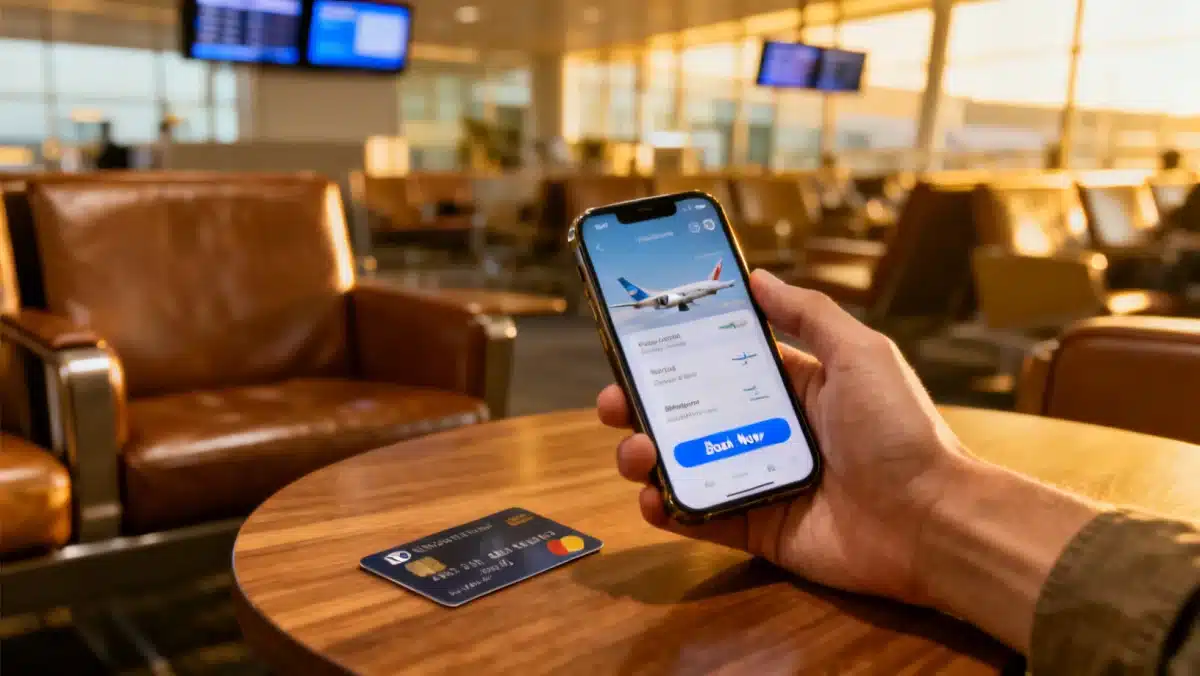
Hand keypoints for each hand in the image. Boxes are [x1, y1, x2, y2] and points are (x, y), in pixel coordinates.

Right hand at [598, 269, 969, 605]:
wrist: (930, 522)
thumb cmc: (901, 432)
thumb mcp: (860, 354)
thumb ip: (808, 314)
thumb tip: (759, 276)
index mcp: (794, 387)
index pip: (721, 362)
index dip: (678, 352)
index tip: (637, 340)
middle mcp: (771, 430)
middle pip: (691, 413)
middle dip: (645, 404)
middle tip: (614, 399)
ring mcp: (760, 478)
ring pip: (685, 464)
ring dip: (647, 454)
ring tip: (634, 449)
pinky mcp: (757, 527)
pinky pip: (701, 516)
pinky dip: (668, 509)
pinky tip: (652, 497)